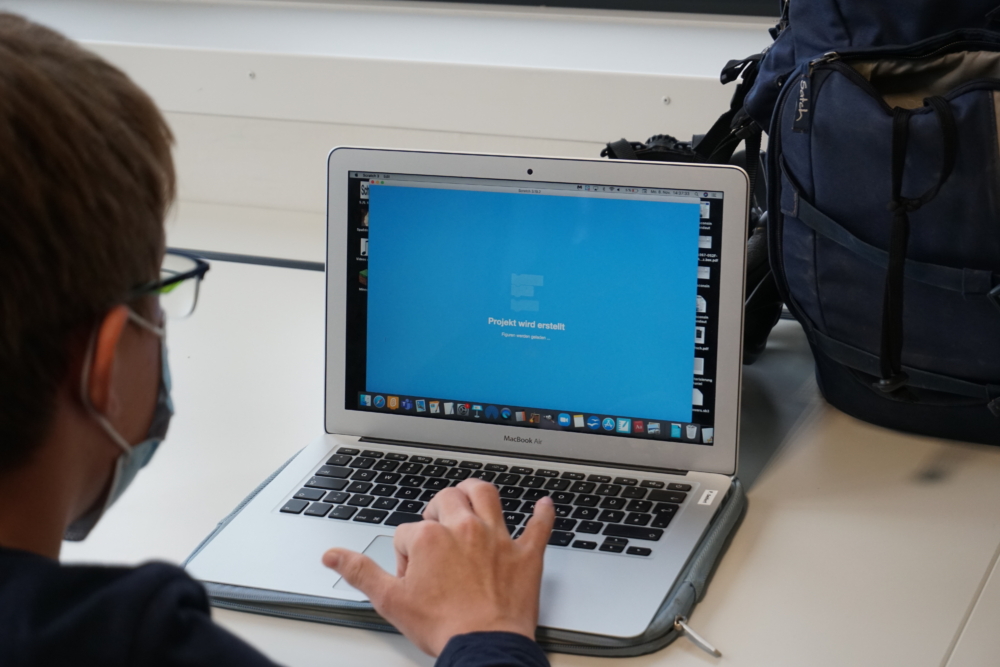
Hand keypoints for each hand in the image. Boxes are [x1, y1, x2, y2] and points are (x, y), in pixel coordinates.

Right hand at [322, 478, 554, 655]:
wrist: (484, 648)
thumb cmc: (443, 626)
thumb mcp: (391, 601)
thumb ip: (360, 572)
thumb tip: (333, 555)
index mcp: (430, 538)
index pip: (409, 530)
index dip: (406, 552)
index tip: (413, 575)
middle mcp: (464, 528)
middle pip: (447, 499)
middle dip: (437, 509)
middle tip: (436, 530)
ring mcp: (497, 538)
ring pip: (487, 495)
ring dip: (476, 492)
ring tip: (470, 498)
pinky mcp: (525, 554)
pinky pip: (539, 525)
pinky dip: (543, 514)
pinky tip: (544, 505)